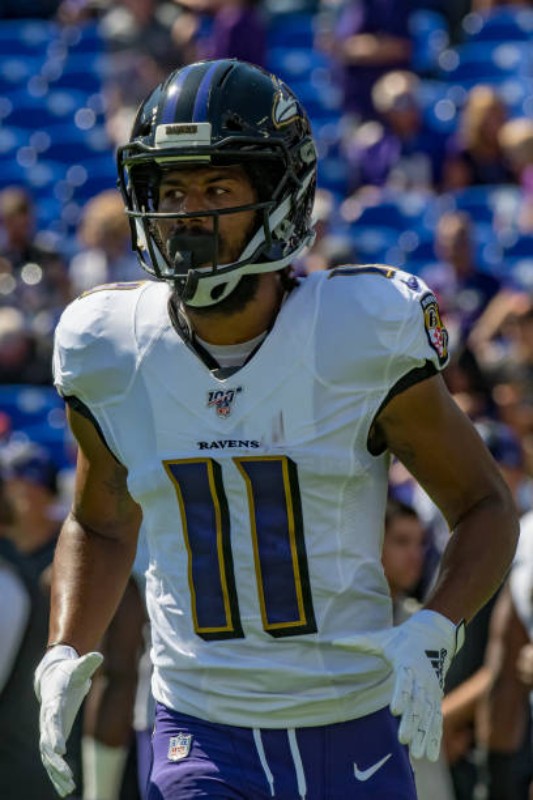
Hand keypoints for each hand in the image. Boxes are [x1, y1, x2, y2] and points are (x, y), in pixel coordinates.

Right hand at [34, 645, 102, 796]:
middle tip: (68, 775)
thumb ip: (87, 663)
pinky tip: (65, 789)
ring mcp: (47, 731)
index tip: (60, 750)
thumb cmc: (68, 674)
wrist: (53, 679)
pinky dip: (56, 774)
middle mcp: (47, 720)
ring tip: (68, 788)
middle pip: (47, 745)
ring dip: (56, 773)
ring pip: (48, 757)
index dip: (55, 734)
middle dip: (56, 762)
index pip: (52, 720)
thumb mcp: (78, 668)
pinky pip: (51, 761)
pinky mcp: (52, 739)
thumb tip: (98, 655)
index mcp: (53, 703)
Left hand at [335, 610, 463, 760]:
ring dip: (423, 735)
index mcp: (408, 663)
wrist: (432, 636)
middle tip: (402, 740)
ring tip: (416, 755)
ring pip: (428, 716)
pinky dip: (434, 738)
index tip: (394, 710)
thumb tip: (334, 641)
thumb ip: (359, 642)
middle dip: (411, 722)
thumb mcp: (381, 638)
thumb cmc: (399, 639)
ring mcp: (431, 691)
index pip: (405, 681)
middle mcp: (422, 679)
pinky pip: (436, 721)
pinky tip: (429, 756)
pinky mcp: (436, 700)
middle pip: (417, 703)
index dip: (401, 695)